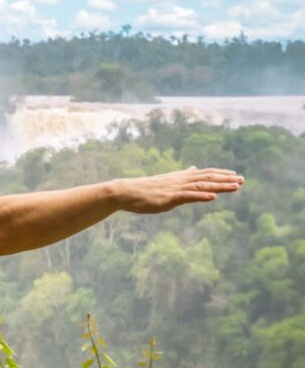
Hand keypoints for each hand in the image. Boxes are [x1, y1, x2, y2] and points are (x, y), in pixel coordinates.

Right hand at [117, 166, 243, 213]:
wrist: (125, 192)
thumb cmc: (143, 189)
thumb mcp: (165, 182)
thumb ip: (181, 177)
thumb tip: (193, 169)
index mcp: (179, 178)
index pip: (204, 174)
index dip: (220, 174)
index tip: (235, 175)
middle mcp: (180, 181)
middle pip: (207, 178)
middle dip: (226, 179)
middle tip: (243, 180)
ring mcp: (175, 189)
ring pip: (201, 186)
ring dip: (219, 186)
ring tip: (235, 187)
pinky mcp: (168, 198)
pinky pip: (188, 196)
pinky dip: (201, 196)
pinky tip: (213, 197)